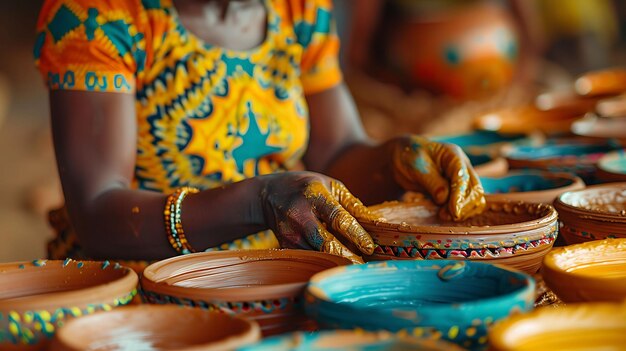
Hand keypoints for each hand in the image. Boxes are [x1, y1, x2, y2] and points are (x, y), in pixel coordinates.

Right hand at [259, 172, 376, 263]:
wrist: (269, 194)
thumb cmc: (308, 188)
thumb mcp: (332, 187)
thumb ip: (354, 206)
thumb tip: (379, 224)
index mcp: (315, 195)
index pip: (338, 218)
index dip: (356, 235)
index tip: (370, 247)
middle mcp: (300, 215)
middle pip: (325, 244)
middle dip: (347, 257)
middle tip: (364, 266)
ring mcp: (290, 233)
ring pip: (317, 256)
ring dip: (337, 263)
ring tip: (353, 266)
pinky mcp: (285, 245)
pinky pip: (308, 259)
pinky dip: (324, 263)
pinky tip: (336, 264)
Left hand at [390, 136, 485, 220]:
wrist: (405, 158)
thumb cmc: (410, 158)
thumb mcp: (417, 168)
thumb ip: (432, 183)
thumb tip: (443, 199)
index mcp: (453, 156)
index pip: (463, 177)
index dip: (460, 196)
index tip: (454, 212)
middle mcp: (463, 166)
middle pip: (475, 189)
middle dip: (463, 206)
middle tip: (445, 216)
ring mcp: (463, 179)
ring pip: (475, 198)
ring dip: (464, 211)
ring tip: (444, 216)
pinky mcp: (459, 190)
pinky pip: (468, 204)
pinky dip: (461, 212)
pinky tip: (446, 215)